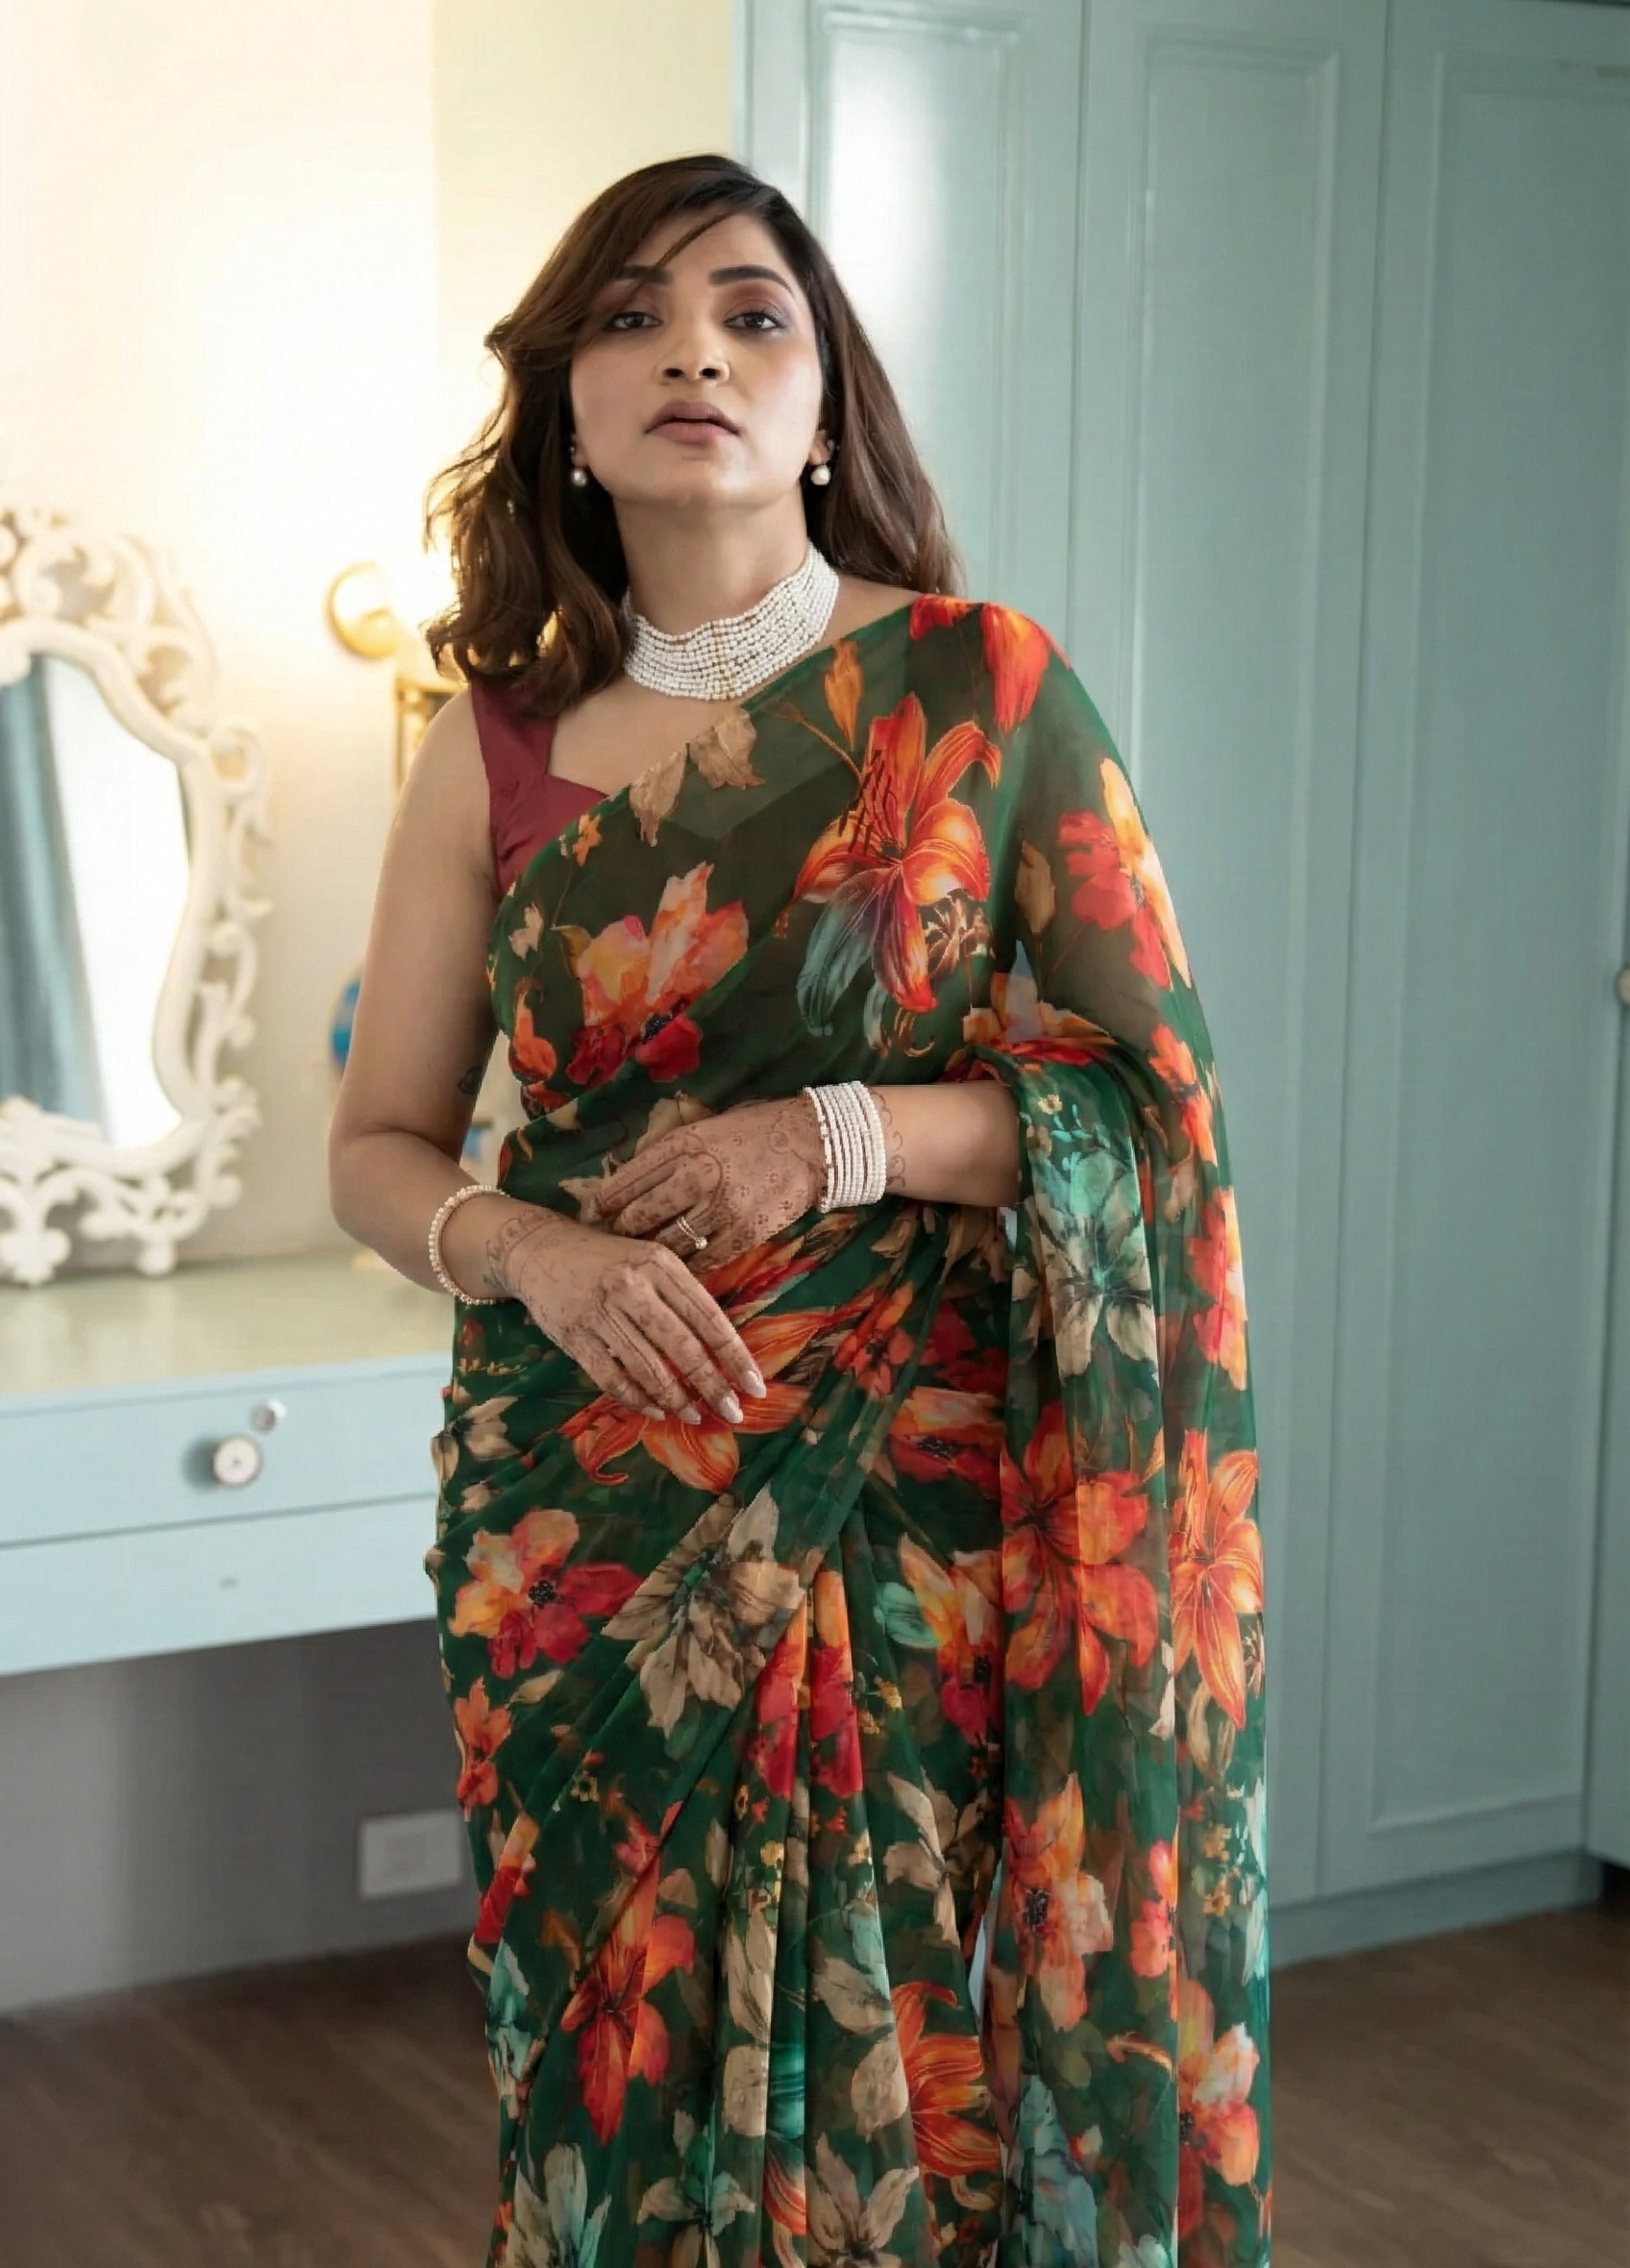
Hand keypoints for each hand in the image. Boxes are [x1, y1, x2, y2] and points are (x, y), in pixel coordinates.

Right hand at [492, 1208, 766, 1423]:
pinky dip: (637, 1399)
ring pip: (648, 1367)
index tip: (755, 1385)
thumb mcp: (648, 1260)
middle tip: (732, 1412)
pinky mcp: (574, 1335)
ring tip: (694, 1416)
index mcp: (661, 1265)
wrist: (538, 1248)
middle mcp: (633, 1285)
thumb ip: (681, 1295)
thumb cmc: (606, 1259)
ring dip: (676, 1399)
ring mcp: (601, 1311)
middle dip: (712, 1386)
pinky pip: (612, 1377)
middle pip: (683, 1346)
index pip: (708, 1317)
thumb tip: (723, 1348)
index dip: (735, 1356)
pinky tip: (656, 1410)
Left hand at [585, 1096, 825, 1268]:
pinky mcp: (746, 1233)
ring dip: (651, 1251)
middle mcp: (697, 1175)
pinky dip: (687, 1266)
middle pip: (639, 1216)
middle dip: (620, 1231)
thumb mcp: (705, 1127)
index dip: (602, 1203)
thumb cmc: (754, 1130)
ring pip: (668, 1242)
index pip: (625, 1180)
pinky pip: (704, 1260)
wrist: (813, 1142)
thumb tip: (628, 1178)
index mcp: (683, 1144)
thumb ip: (670, 1151)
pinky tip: (677, 1268)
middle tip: (611, 1241)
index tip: (592, 1215)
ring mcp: (722, 1208)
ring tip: (640, 1257)